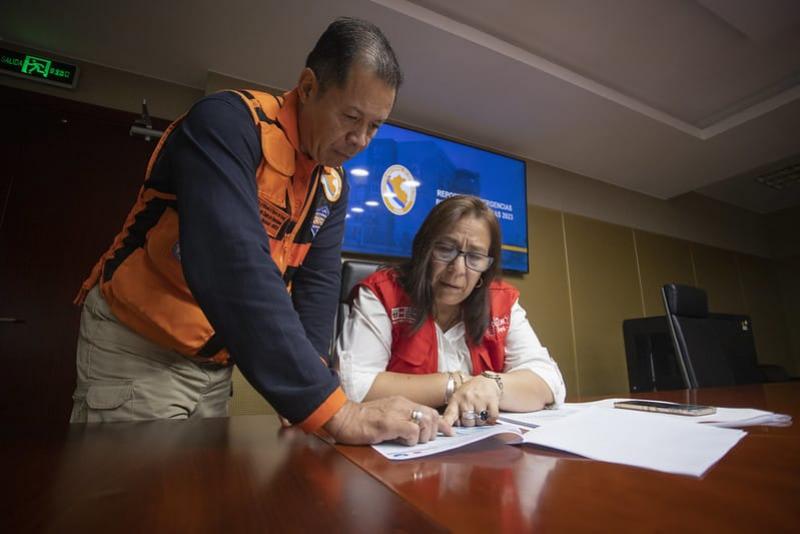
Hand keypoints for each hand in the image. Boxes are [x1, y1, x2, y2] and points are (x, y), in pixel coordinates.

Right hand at [324, 397, 453, 445]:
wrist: (343, 417)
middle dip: (434, 431)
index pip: (429, 410)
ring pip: (425, 422)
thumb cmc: (362, 420)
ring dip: (423, 436)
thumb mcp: (386, 415)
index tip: (449, 432)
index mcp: (402, 402)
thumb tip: (416, 432)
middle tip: (424, 441)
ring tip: (410, 441)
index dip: (442, 423)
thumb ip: (401, 419)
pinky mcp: (389, 423)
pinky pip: (412, 430)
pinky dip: (412, 439)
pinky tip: (401, 441)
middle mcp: (401, 404)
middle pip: (432, 416)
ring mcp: (395, 413)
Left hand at [442, 374, 501, 426]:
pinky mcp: (491, 400)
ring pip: (480, 422)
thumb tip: (451, 429)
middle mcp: (466, 399)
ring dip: (481, 421)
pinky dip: (492, 419)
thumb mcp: (458, 398)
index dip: (448, 425)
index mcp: (455, 399)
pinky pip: (492, 418)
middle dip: (470, 423)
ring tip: (480, 412)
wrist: (487, 381)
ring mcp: (479, 399)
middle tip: (472, 415)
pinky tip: (489, 412)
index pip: (449, 415)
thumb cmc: (470, 392)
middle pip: (467, 422)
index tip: (450, 434)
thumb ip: (454, 412)